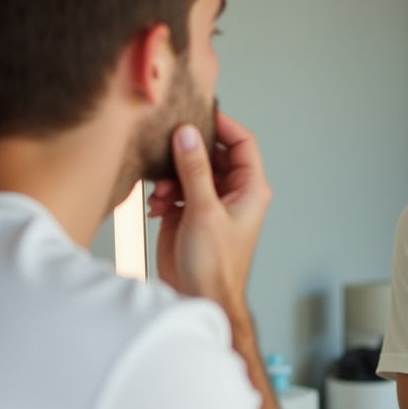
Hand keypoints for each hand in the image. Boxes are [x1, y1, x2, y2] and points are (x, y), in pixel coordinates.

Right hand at [147, 110, 270, 310]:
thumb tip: (188, 135)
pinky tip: (157, 207)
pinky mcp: (188, 211)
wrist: (200, 296)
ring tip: (162, 193)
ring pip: (189, 169)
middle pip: (211, 153)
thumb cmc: (216, 265)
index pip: (242, 143)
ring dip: (171, 176)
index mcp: (250, 188)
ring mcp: (209, 200)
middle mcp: (232, 191)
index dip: (223, 125)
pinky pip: (174, 188)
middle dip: (187, 152)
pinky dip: (163, 193)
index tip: (197, 113)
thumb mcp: (205, 211)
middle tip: (167, 150)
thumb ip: (195, 170)